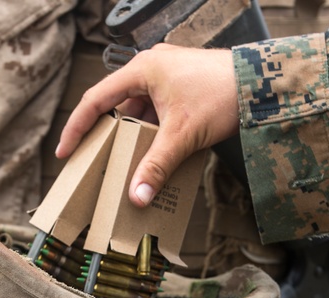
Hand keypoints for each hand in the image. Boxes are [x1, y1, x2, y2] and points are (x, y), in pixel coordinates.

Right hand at [57, 44, 238, 208]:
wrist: (262, 83)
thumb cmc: (222, 94)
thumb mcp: (182, 136)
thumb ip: (156, 167)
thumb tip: (137, 198)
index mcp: (142, 69)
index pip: (96, 100)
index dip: (77, 128)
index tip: (66, 152)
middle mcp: (151, 67)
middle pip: (117, 106)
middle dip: (109, 136)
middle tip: (98, 162)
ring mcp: (168, 75)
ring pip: (140, 111)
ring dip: (135, 137)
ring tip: (130, 165)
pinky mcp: (183, 86)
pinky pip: (158, 111)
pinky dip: (154, 132)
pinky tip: (156, 154)